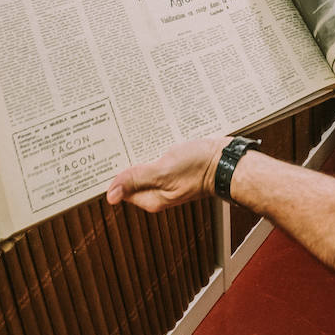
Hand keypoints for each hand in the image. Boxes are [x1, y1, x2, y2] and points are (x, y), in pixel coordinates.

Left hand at [106, 136, 229, 211]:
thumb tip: (110, 195)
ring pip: (145, 164)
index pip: (122, 188)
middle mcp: (158, 190)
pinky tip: (154, 137)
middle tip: (118, 141)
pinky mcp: (177, 167)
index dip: (113, 172)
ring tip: (134, 136)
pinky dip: (154, 147)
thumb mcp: (164, 171)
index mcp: (151, 197)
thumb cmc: (200, 167)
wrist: (228, 160)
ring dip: (140, 151)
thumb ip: (137, 180)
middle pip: (132, 176)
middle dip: (125, 160)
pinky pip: (158, 157)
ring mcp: (168, 178)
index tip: (106, 156)